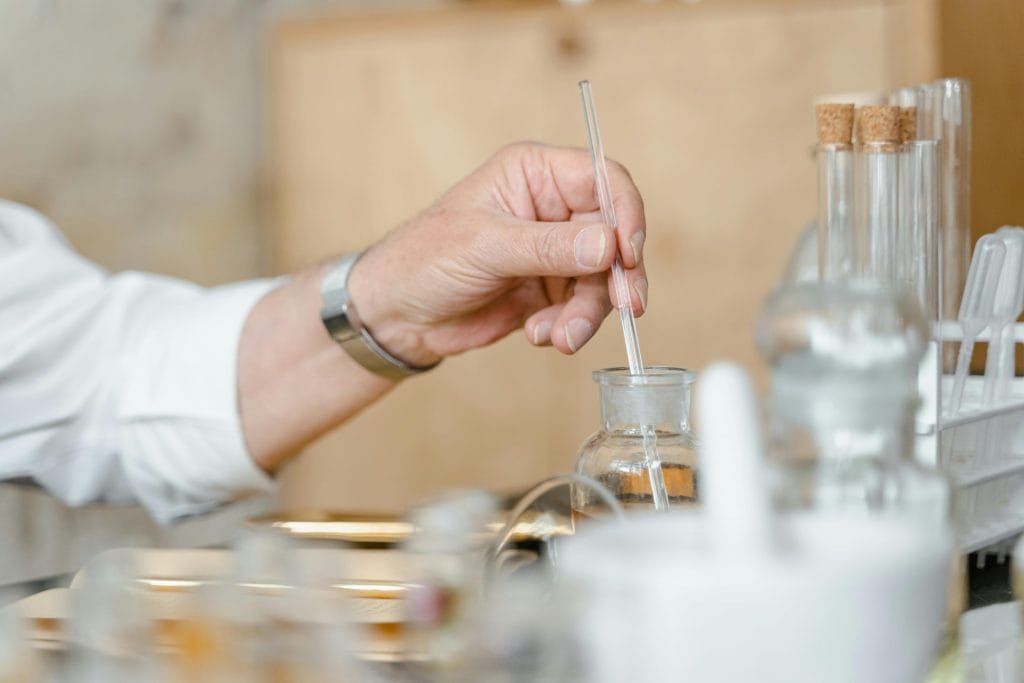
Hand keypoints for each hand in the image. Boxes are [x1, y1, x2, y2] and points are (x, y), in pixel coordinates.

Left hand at [348, 142, 647, 364]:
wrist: (397, 314)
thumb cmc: (426, 259)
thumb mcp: (486, 247)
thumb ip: (549, 248)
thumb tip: (608, 245)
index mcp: (536, 174)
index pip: (605, 181)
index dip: (626, 214)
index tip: (629, 255)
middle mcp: (553, 209)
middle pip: (615, 237)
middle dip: (616, 277)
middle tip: (626, 308)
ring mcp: (555, 252)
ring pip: (603, 280)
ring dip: (588, 313)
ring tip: (561, 337)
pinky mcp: (552, 290)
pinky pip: (583, 309)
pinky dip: (569, 326)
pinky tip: (539, 335)